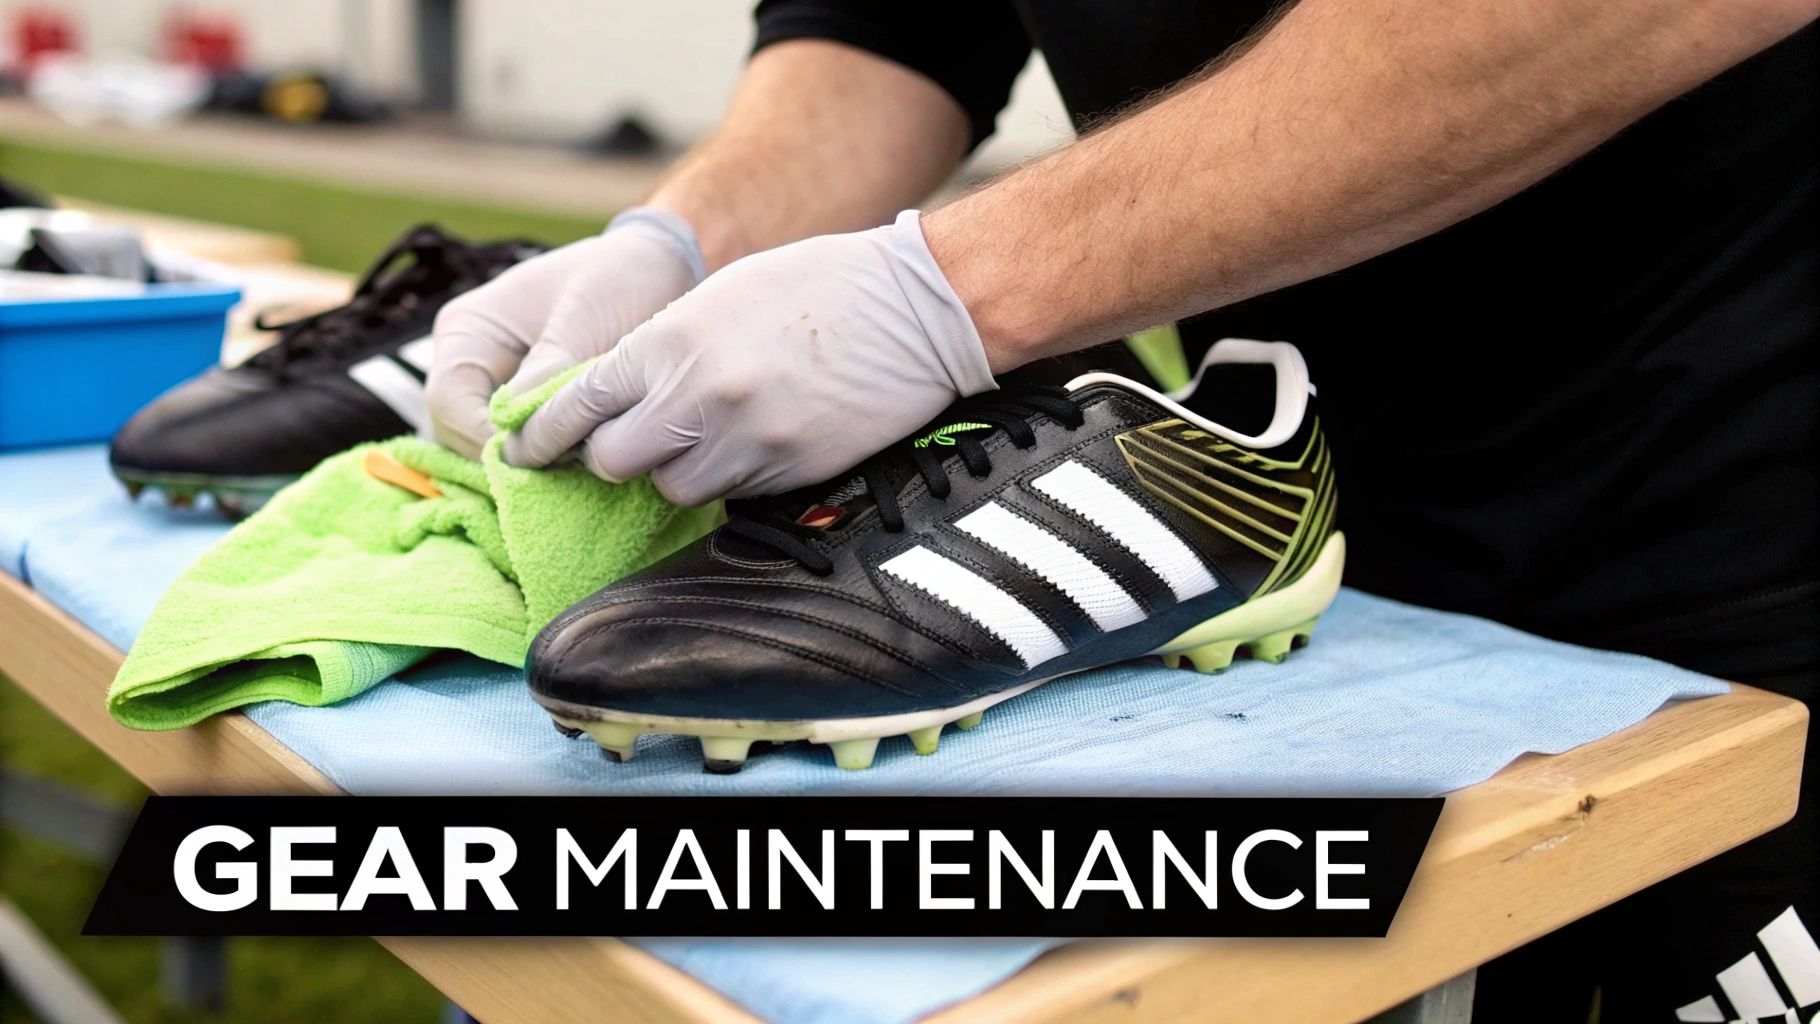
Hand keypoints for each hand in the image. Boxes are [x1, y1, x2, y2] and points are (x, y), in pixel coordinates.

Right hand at [426, 208, 704, 457]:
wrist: (658, 270)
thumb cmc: (618, 279)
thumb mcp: (587, 317)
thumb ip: (552, 370)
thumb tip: (516, 428)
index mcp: (468, 330)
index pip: (448, 401)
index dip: (483, 438)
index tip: (539, 457)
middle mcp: (471, 363)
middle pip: (458, 435)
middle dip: (507, 459)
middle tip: (565, 470)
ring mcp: (495, 389)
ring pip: (486, 450)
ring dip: (527, 466)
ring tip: (577, 469)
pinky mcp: (528, 410)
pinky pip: (521, 449)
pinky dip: (546, 463)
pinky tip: (582, 467)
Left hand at [504, 211, 996, 505]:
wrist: (917, 308)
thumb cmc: (817, 286)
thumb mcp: (719, 297)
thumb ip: (660, 349)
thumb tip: (609, 399)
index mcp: (671, 341)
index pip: (577, 405)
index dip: (542, 434)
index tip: (523, 448)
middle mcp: (699, 398)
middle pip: (612, 463)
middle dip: (614, 455)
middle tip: (633, 437)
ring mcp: (746, 442)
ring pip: (671, 489)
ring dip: (675, 470)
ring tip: (708, 433)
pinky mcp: (789, 474)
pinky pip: (730, 495)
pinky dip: (728, 477)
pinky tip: (754, 440)